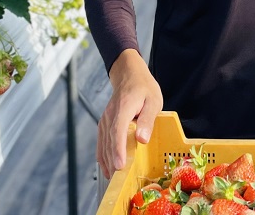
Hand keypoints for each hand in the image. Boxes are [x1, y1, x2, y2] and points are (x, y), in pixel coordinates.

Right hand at [98, 49, 163, 178]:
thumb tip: (142, 139)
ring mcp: (105, 119)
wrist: (129, 75)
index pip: (118, 132)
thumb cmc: (144, 88)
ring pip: (103, 142)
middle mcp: (110, 115)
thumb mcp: (153, 100)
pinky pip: (101, 140)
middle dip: (112, 160)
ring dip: (107, 160)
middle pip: (109, 141)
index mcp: (123, 108)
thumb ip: (148, 120)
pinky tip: (106, 166)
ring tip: (112, 177)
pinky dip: (102, 154)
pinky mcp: (105, 123)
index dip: (118, 150)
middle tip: (118, 179)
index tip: (120, 165)